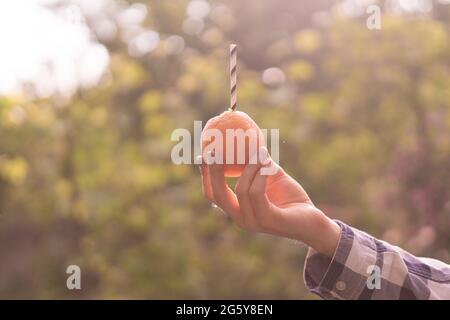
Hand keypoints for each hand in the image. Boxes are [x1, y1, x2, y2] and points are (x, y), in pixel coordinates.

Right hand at [198, 147, 340, 256]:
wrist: (314, 222)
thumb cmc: (292, 199)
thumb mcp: (271, 176)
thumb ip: (257, 164)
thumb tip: (247, 139)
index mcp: (237, 209)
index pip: (212, 194)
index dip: (205, 175)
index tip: (204, 154)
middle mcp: (241, 218)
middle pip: (218, 195)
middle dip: (214, 171)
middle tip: (216, 149)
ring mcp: (254, 222)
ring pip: (241, 190)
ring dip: (250, 167)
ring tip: (261, 153)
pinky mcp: (269, 221)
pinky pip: (258, 193)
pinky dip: (261, 174)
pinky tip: (268, 163)